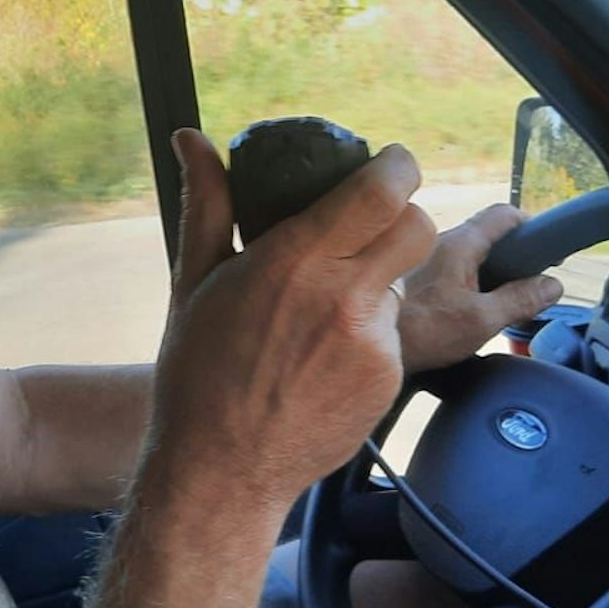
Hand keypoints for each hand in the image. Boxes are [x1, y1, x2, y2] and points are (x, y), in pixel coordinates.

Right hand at [143, 130, 438, 509]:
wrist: (220, 469)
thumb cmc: (196, 372)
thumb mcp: (194, 280)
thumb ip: (208, 204)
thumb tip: (192, 139)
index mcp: (294, 260)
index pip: (381, 190)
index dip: (398, 167)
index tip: (390, 164)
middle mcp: (343, 295)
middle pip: (417, 226)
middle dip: (402, 216)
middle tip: (372, 225)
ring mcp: (372, 342)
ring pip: (402, 283)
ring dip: (377, 282)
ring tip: (321, 315)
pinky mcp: (387, 379)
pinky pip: (391, 335)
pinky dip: (366, 335)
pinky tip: (323, 360)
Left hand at [397, 204, 563, 373]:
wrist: (359, 346)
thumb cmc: (418, 331)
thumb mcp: (481, 320)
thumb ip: (519, 300)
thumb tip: (552, 284)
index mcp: (459, 243)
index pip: (503, 215)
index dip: (530, 225)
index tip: (544, 246)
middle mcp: (437, 241)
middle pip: (485, 233)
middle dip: (510, 253)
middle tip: (525, 280)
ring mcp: (421, 258)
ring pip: (464, 252)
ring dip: (485, 269)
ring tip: (497, 299)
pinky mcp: (409, 277)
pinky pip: (446, 268)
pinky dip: (463, 280)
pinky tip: (465, 308)